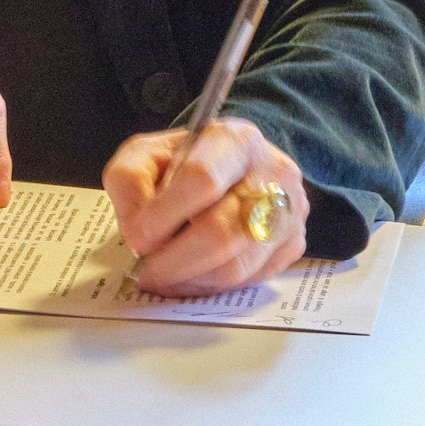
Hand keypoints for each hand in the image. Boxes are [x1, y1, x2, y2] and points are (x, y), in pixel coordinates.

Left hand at [103, 116, 308, 291]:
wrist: (233, 169)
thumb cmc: (185, 163)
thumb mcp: (146, 154)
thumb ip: (131, 182)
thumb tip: (139, 229)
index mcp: (235, 140)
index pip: (202, 180)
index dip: (164, 216)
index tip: (138, 236)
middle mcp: (272, 172)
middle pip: (221, 232)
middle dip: (174, 261)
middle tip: (148, 271)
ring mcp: (290, 210)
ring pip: (237, 265)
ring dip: (191, 279)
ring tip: (165, 276)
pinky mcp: (293, 243)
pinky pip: (250, 280)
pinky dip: (212, 285)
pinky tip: (191, 275)